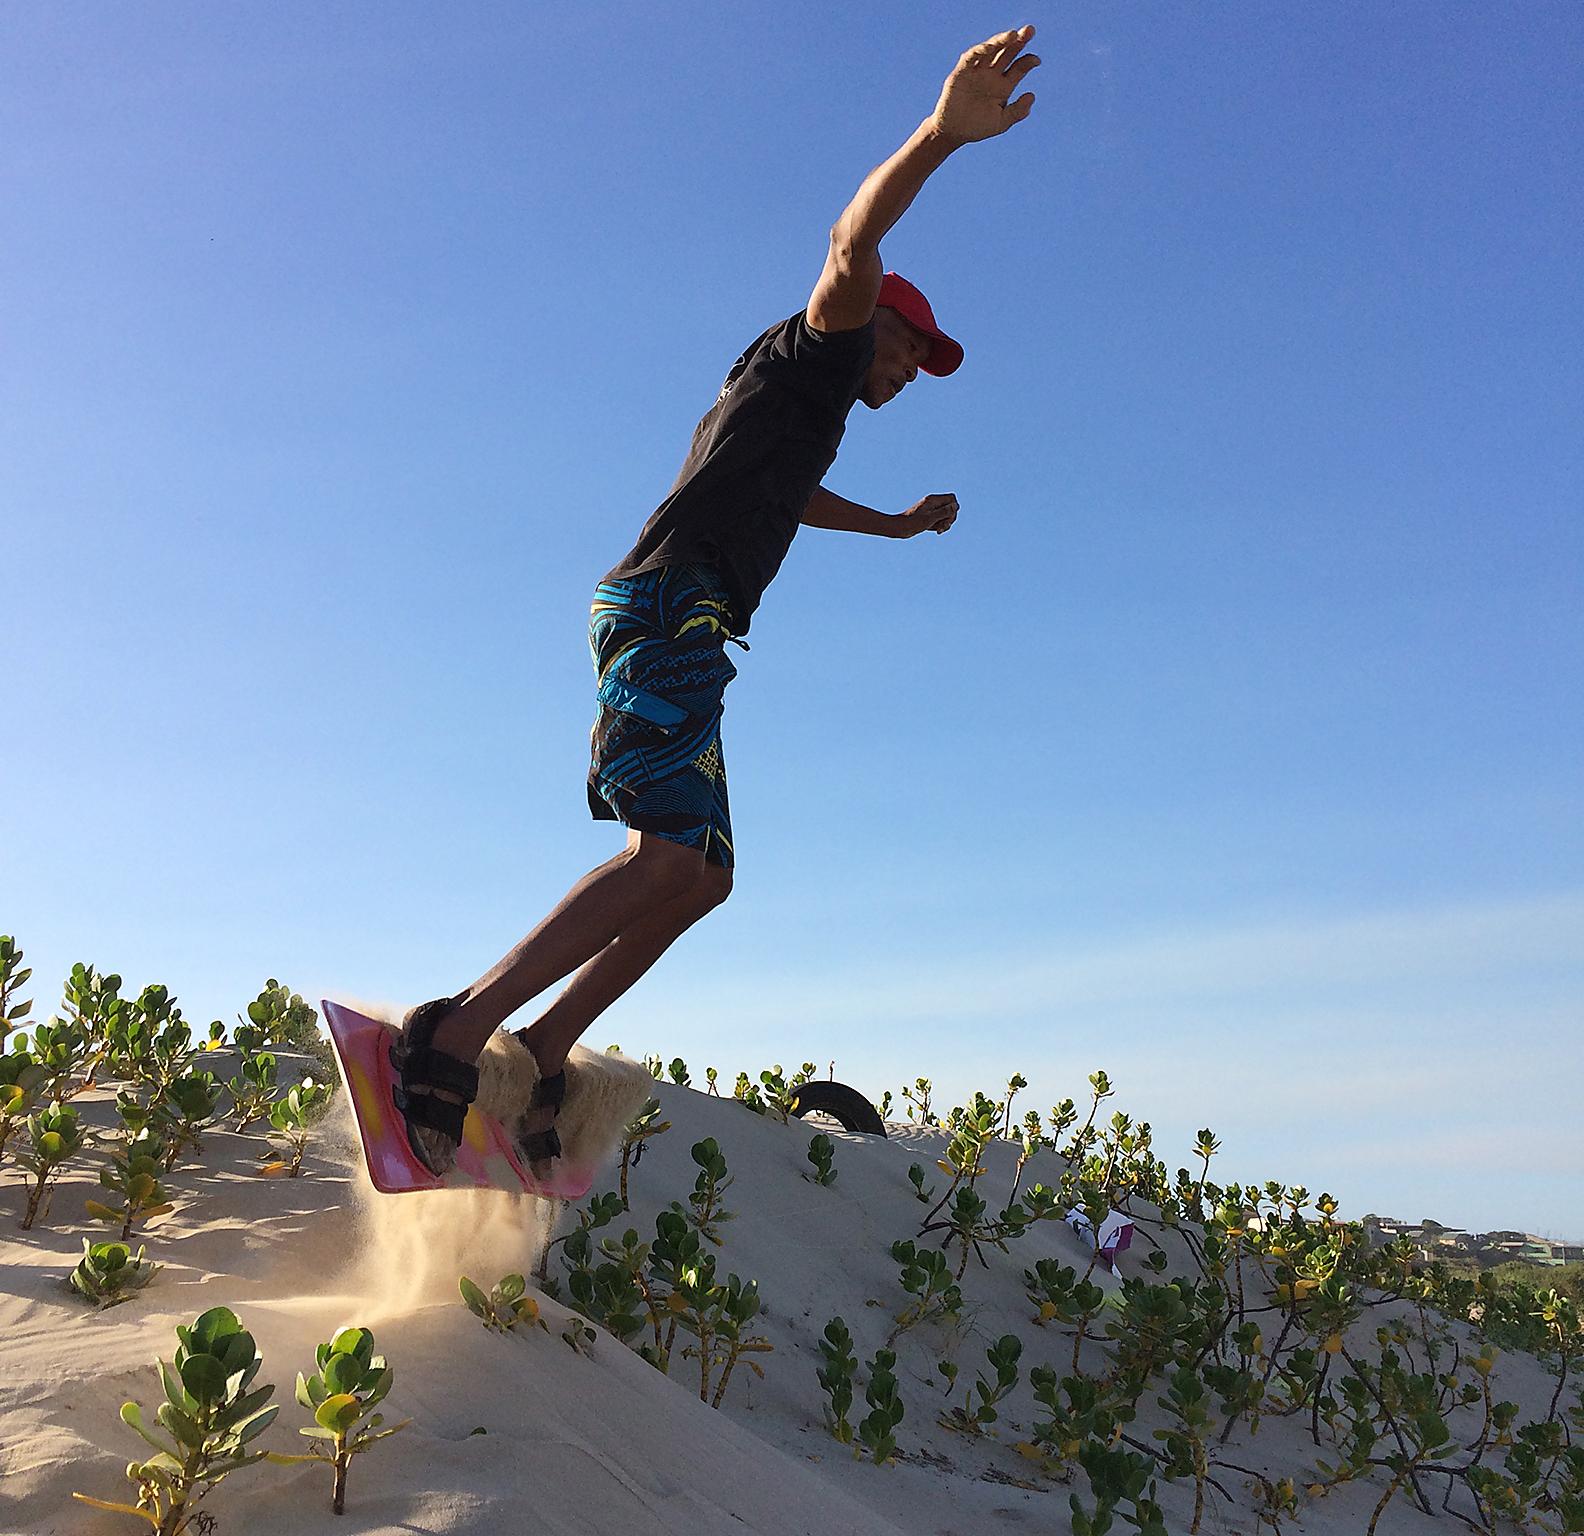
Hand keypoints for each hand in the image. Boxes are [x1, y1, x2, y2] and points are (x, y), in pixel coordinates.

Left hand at [893, 493, 958, 537]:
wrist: (899, 528)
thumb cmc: (912, 523)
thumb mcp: (930, 518)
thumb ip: (943, 512)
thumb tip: (955, 506)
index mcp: (933, 500)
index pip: (952, 498)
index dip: (953, 508)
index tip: (947, 517)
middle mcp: (933, 503)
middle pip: (951, 507)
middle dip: (950, 518)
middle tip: (943, 526)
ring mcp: (931, 510)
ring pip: (946, 515)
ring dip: (945, 523)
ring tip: (938, 530)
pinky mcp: (928, 518)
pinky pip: (940, 520)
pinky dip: (940, 526)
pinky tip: (936, 531)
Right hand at [931, 26, 1039, 145]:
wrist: (952, 132)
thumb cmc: (976, 127)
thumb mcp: (1001, 123)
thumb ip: (1017, 111)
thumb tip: (1032, 95)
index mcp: (1004, 85)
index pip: (1019, 67)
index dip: (1028, 61)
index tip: (1036, 61)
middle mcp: (992, 74)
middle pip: (1008, 52)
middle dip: (1019, 41)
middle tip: (1030, 30)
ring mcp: (978, 71)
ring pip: (992, 50)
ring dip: (1002, 40)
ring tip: (1014, 34)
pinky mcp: (962, 71)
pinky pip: (972, 56)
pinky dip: (981, 50)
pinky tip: (991, 46)